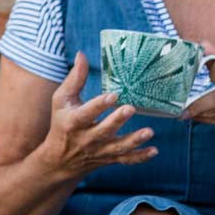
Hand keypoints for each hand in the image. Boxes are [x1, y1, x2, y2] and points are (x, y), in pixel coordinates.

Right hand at [35, 54, 155, 179]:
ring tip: (149, 132)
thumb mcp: (61, 100)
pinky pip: (126, 160)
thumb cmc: (61, 123)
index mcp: (73, 122)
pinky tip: (154, 150)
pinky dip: (140, 157)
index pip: (86, 113)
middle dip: (117, 121)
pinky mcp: (108, 158)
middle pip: (103, 130)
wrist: (60, 159)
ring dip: (134, 140)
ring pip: (118, 147)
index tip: (112, 95)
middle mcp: (86, 138)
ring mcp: (99, 150)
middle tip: (130, 108)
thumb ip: (75, 79)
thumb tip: (82, 54)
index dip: (99, 105)